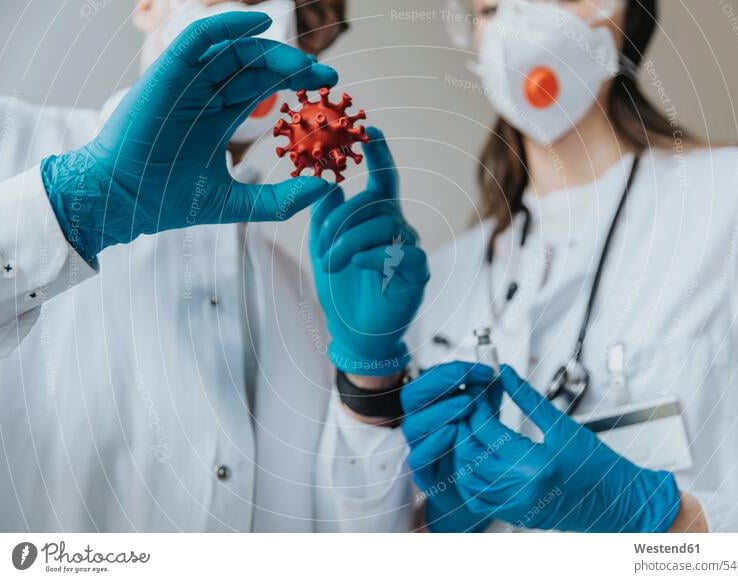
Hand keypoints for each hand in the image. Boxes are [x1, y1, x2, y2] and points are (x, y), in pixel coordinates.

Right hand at [41, 12, 336, 262]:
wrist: (124, 202)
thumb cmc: (169, 201)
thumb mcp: (237, 203)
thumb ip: (281, 200)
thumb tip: (326, 188)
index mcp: (220, 116)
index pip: (265, 85)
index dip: (296, 81)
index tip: (329, 88)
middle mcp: (206, 93)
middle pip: (256, 66)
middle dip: (294, 67)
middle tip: (327, 77)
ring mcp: (187, 81)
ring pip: (233, 49)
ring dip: (272, 51)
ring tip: (304, 65)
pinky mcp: (167, 73)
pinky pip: (198, 37)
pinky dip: (226, 25)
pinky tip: (259, 23)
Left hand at [309, 127, 428, 375]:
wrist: (352, 334)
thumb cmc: (341, 290)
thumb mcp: (324, 248)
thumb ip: (326, 217)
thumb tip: (326, 183)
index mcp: (378, 218)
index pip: (384, 178)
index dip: (379, 153)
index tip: (369, 128)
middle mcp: (398, 229)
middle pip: (376, 202)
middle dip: (342, 220)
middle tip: (321, 246)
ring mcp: (409, 251)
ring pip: (384, 225)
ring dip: (350, 241)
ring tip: (332, 262)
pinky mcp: (416, 274)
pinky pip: (399, 253)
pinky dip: (372, 256)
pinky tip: (356, 265)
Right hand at [401, 361, 501, 531]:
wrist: (474, 497)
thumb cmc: (476, 453)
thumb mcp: (486, 419)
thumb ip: (488, 397)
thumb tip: (500, 371)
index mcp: (432, 406)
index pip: (430, 378)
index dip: (455, 370)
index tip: (485, 371)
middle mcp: (421, 424)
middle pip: (413, 395)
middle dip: (442, 382)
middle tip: (471, 380)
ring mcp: (420, 449)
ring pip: (414, 425)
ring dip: (440, 410)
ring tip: (467, 404)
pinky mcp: (424, 474)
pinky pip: (419, 457)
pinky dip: (434, 443)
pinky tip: (453, 432)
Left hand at [453, 365, 680, 531]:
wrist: (620, 503)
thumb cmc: (599, 465)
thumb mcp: (562, 425)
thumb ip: (527, 398)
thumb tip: (504, 374)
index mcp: (534, 465)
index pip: (486, 431)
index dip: (478, 407)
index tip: (479, 392)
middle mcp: (520, 490)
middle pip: (470, 453)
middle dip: (465, 426)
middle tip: (472, 408)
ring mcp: (515, 507)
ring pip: (468, 478)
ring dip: (463, 452)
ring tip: (472, 430)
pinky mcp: (515, 516)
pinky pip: (477, 500)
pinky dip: (469, 479)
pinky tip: (476, 459)